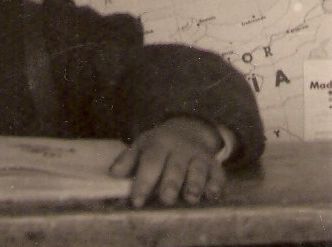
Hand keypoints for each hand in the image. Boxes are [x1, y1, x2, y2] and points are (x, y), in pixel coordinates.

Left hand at [109, 117, 224, 207]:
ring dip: (194, 184)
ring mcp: (198, 155)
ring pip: (197, 170)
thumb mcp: (142, 145)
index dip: (143, 182)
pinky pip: (218, 174)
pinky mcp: (214, 164)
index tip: (136, 201)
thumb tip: (113, 173)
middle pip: (175, 167)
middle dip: (171, 184)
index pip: (150, 163)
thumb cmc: (159, 144)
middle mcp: (180, 148)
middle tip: (166, 199)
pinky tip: (211, 195)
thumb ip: (128, 160)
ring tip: (189, 198)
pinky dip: (216, 185)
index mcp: (159, 143)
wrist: (188, 129)